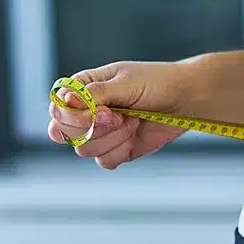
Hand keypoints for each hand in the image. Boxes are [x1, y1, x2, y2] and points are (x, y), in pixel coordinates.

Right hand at [48, 61, 188, 168]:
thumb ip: (95, 94)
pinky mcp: (115, 149)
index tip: (103, 111)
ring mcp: (100, 132)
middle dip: (94, 128)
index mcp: (83, 88)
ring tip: (133, 121)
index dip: (73, 115)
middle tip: (118, 116)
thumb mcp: (126, 83)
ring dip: (112, 137)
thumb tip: (66, 100)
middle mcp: (86, 111)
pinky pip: (103, 160)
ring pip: (83, 149)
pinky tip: (135, 135)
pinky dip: (120, 150)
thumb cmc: (157, 83)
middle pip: (63, 132)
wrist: (186, 100)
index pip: (57, 107)